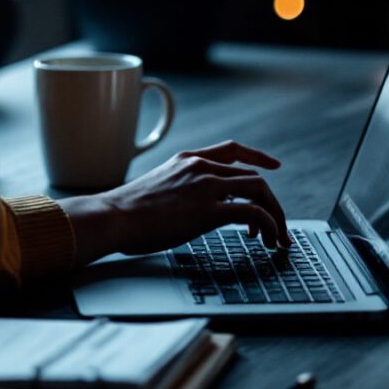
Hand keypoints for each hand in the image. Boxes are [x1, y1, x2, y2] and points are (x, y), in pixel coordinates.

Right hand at [57, 140, 289, 265]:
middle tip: (275, 223)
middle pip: (253, 176)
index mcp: (188, 160)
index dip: (258, 158)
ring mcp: (206, 187)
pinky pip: (252, 213)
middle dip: (271, 201)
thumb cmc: (126, 211)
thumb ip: (180, 188)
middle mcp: (201, 167)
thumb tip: (191, 207)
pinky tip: (262, 238)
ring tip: (274, 236)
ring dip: (274, 215)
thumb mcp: (157, 187)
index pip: (232, 150)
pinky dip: (266, 224)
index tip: (273, 166)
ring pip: (260, 190)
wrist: (113, 217)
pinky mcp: (209, 210)